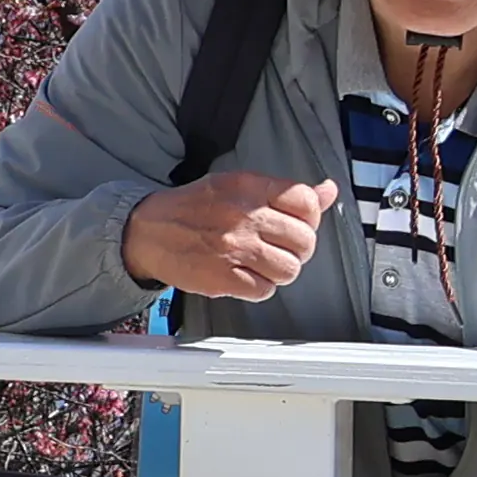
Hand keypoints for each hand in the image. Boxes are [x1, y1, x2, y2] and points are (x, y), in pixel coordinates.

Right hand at [123, 172, 337, 300]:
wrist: (147, 231)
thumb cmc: (194, 208)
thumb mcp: (238, 186)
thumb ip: (284, 192)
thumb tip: (328, 191)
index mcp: (249, 188)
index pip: (306, 203)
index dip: (310, 219)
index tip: (297, 224)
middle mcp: (244, 216)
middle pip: (304, 241)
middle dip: (297, 249)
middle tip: (279, 248)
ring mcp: (234, 249)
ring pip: (289, 269)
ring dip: (280, 271)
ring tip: (262, 264)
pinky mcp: (222, 277)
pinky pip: (265, 290)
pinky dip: (260, 287)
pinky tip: (246, 276)